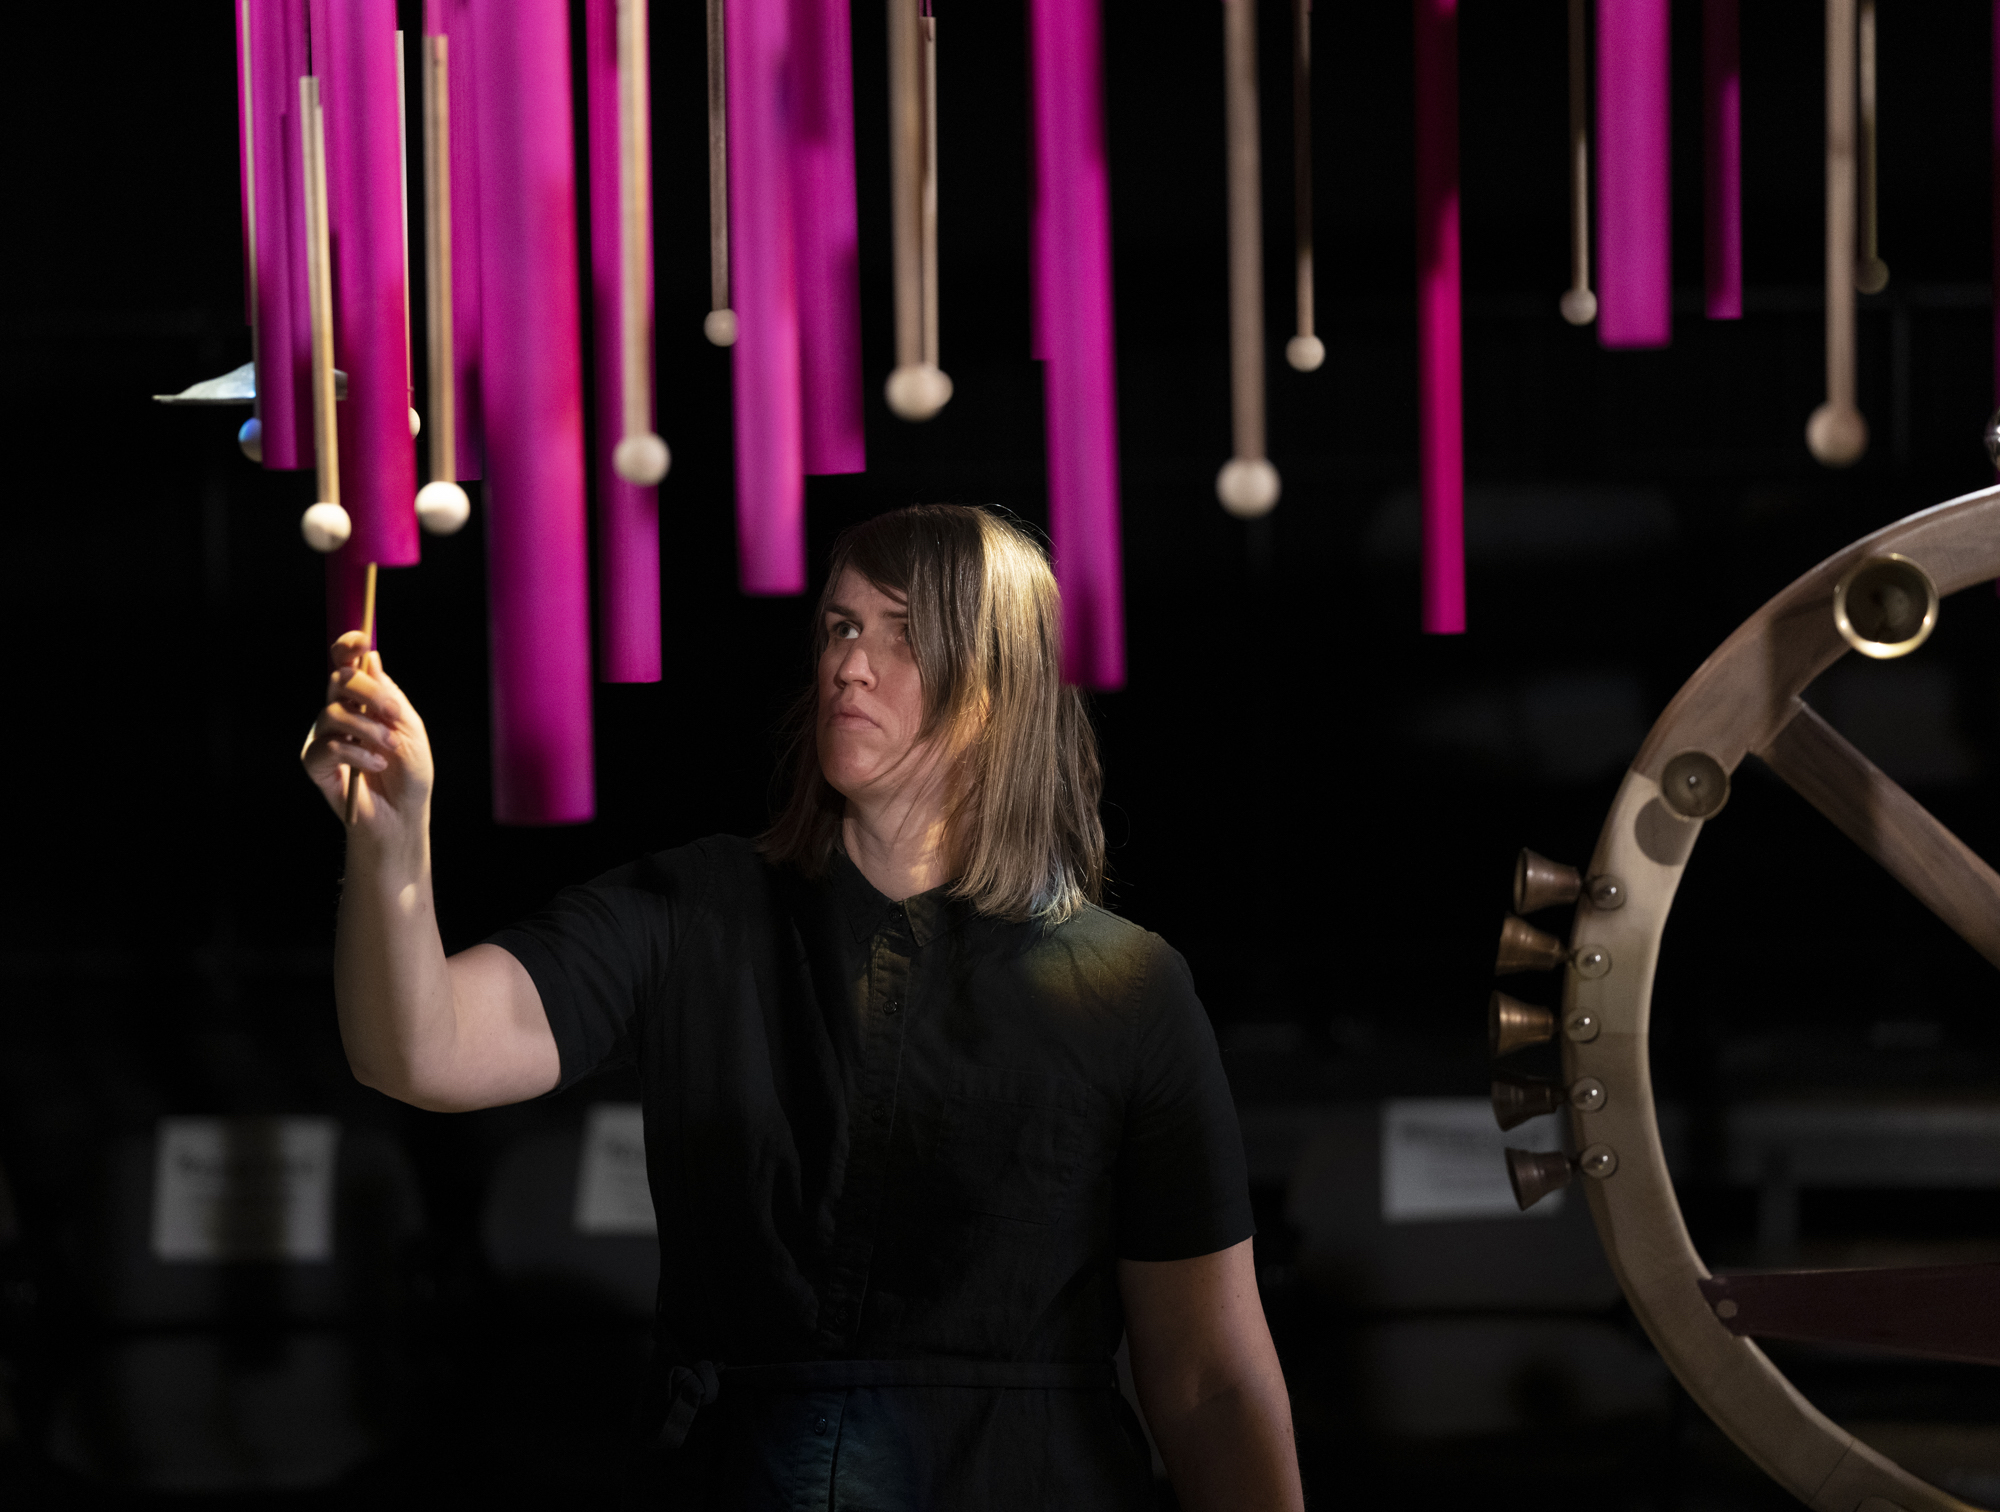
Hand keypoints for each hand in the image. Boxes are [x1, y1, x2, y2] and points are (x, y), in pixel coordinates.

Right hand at [301, 632, 434, 832]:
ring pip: (333, 711)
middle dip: (368, 691)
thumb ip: (389, 695)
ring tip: (389, 749)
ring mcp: (324, 735)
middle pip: (339, 679)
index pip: (347, 664)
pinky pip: (328, 745)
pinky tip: (374, 765)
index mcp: (363, 700)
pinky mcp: (314, 761)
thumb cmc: (410, 772)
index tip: (361, 639)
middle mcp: (340, 712)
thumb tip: (371, 656)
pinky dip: (356, 753)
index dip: (348, 646)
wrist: (402, 814)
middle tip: (392, 713)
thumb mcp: (409, 729)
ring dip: (368, 729)